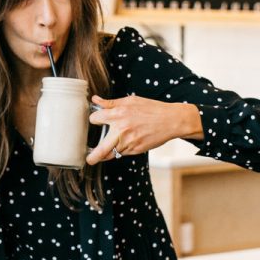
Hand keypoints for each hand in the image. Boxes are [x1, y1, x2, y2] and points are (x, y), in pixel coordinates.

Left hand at [86, 94, 202, 164]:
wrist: (171, 121)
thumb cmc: (152, 109)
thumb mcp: (130, 101)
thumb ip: (110, 103)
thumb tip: (95, 100)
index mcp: (118, 114)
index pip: (94, 119)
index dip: (94, 120)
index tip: (95, 121)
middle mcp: (121, 130)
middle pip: (100, 149)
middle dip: (92, 156)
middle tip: (88, 159)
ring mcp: (129, 142)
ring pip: (111, 154)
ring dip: (106, 154)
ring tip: (100, 156)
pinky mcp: (136, 150)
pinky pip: (122, 153)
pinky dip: (119, 150)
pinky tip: (123, 145)